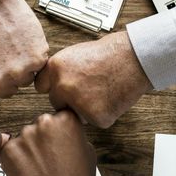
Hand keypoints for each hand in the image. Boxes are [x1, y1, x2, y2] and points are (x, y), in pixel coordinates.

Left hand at [0, 0, 48, 107]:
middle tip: (1, 57)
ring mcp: (18, 72)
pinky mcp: (35, 59)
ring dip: (21, 68)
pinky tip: (21, 44)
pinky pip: (38, 67)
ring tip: (11, 49)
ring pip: (24, 81)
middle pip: (8, 92)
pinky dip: (33, 57)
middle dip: (6, 78)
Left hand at [0, 110, 95, 175]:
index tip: (59, 140)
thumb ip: (74, 135)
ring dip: (29, 149)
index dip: (59, 130)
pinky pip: (11, 149)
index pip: (59, 116)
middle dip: (43, 139)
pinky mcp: (8, 150)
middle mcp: (43, 123)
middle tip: (49, 158)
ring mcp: (24, 136)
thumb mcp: (88, 152)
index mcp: (65, 120)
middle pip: (40, 125)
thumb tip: (66, 132)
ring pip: (25, 137)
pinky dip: (17, 159)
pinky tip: (28, 172)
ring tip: (39, 168)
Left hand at [35, 31, 152, 127]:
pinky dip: (103, 113)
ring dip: (85, 108)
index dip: (54, 87)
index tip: (62, 87)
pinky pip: (94, 121)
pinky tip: (111, 98)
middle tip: (89, 88)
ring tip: (102, 90)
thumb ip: (60, 72)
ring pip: (75, 114)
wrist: (134, 58)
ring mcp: (78, 103)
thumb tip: (50, 86)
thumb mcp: (74, 54)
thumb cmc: (109, 54)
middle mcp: (63, 86)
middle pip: (56, 102)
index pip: (41, 87)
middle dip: (69, 99)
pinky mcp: (95, 116)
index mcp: (55, 68)